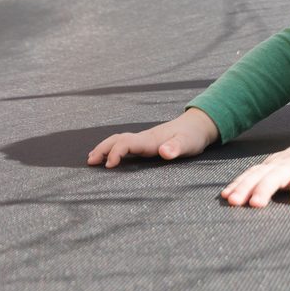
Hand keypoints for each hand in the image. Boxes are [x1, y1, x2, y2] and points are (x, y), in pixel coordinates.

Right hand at [88, 108, 219, 167]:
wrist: (198, 125)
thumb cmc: (193, 135)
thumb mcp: (188, 143)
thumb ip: (176, 147)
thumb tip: (164, 152)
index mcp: (151, 139)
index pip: (127, 142)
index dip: (116, 152)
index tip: (109, 165)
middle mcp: (144, 138)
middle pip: (118, 139)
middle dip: (103, 148)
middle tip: (90, 161)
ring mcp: (145, 140)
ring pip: (119, 140)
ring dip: (105, 148)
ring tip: (92, 159)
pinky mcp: (147, 143)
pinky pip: (125, 144)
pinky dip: (113, 149)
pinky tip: (109, 157)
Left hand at [222, 133, 289, 206]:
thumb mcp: (285, 169)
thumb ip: (268, 180)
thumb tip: (244, 197)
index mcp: (273, 165)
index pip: (252, 173)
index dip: (238, 184)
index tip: (226, 197)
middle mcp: (282, 164)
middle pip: (260, 175)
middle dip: (245, 187)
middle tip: (233, 202)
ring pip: (278, 176)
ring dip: (265, 188)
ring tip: (256, 203)